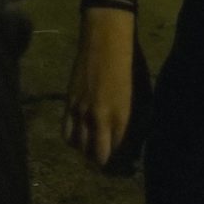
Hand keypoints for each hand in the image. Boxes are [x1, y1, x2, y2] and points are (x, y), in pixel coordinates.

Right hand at [62, 7, 138, 168]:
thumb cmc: (129, 63)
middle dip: (104, 163)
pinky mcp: (68, 103)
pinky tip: (80, 137)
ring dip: (87, 153)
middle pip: (97, 157)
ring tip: (95, 149)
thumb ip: (131, 119)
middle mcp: (98, 118)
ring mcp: (80, 111)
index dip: (121, 163)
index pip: (118, 153)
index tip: (125, 165)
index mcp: (121, 116)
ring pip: (79, 148)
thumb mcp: (138, 94)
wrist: (104, 38)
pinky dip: (73, 141)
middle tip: (110, 161)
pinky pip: (66, 133)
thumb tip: (132, 138)